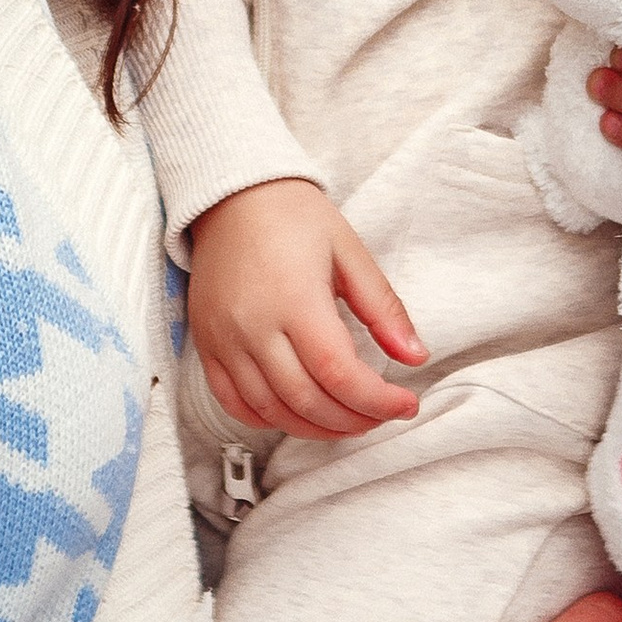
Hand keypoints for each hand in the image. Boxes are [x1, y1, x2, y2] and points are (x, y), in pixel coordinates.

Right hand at [187, 179, 425, 438]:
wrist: (232, 194)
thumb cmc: (293, 216)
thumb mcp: (349, 251)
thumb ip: (383, 308)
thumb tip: (416, 356)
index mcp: (295, 299)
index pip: (339, 373)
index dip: (377, 401)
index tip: (405, 405)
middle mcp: (254, 326)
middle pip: (306, 400)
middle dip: (352, 421)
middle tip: (380, 415)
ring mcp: (225, 339)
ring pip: (270, 410)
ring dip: (314, 427)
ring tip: (347, 420)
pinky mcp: (206, 344)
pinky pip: (233, 402)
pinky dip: (268, 419)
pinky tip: (297, 414)